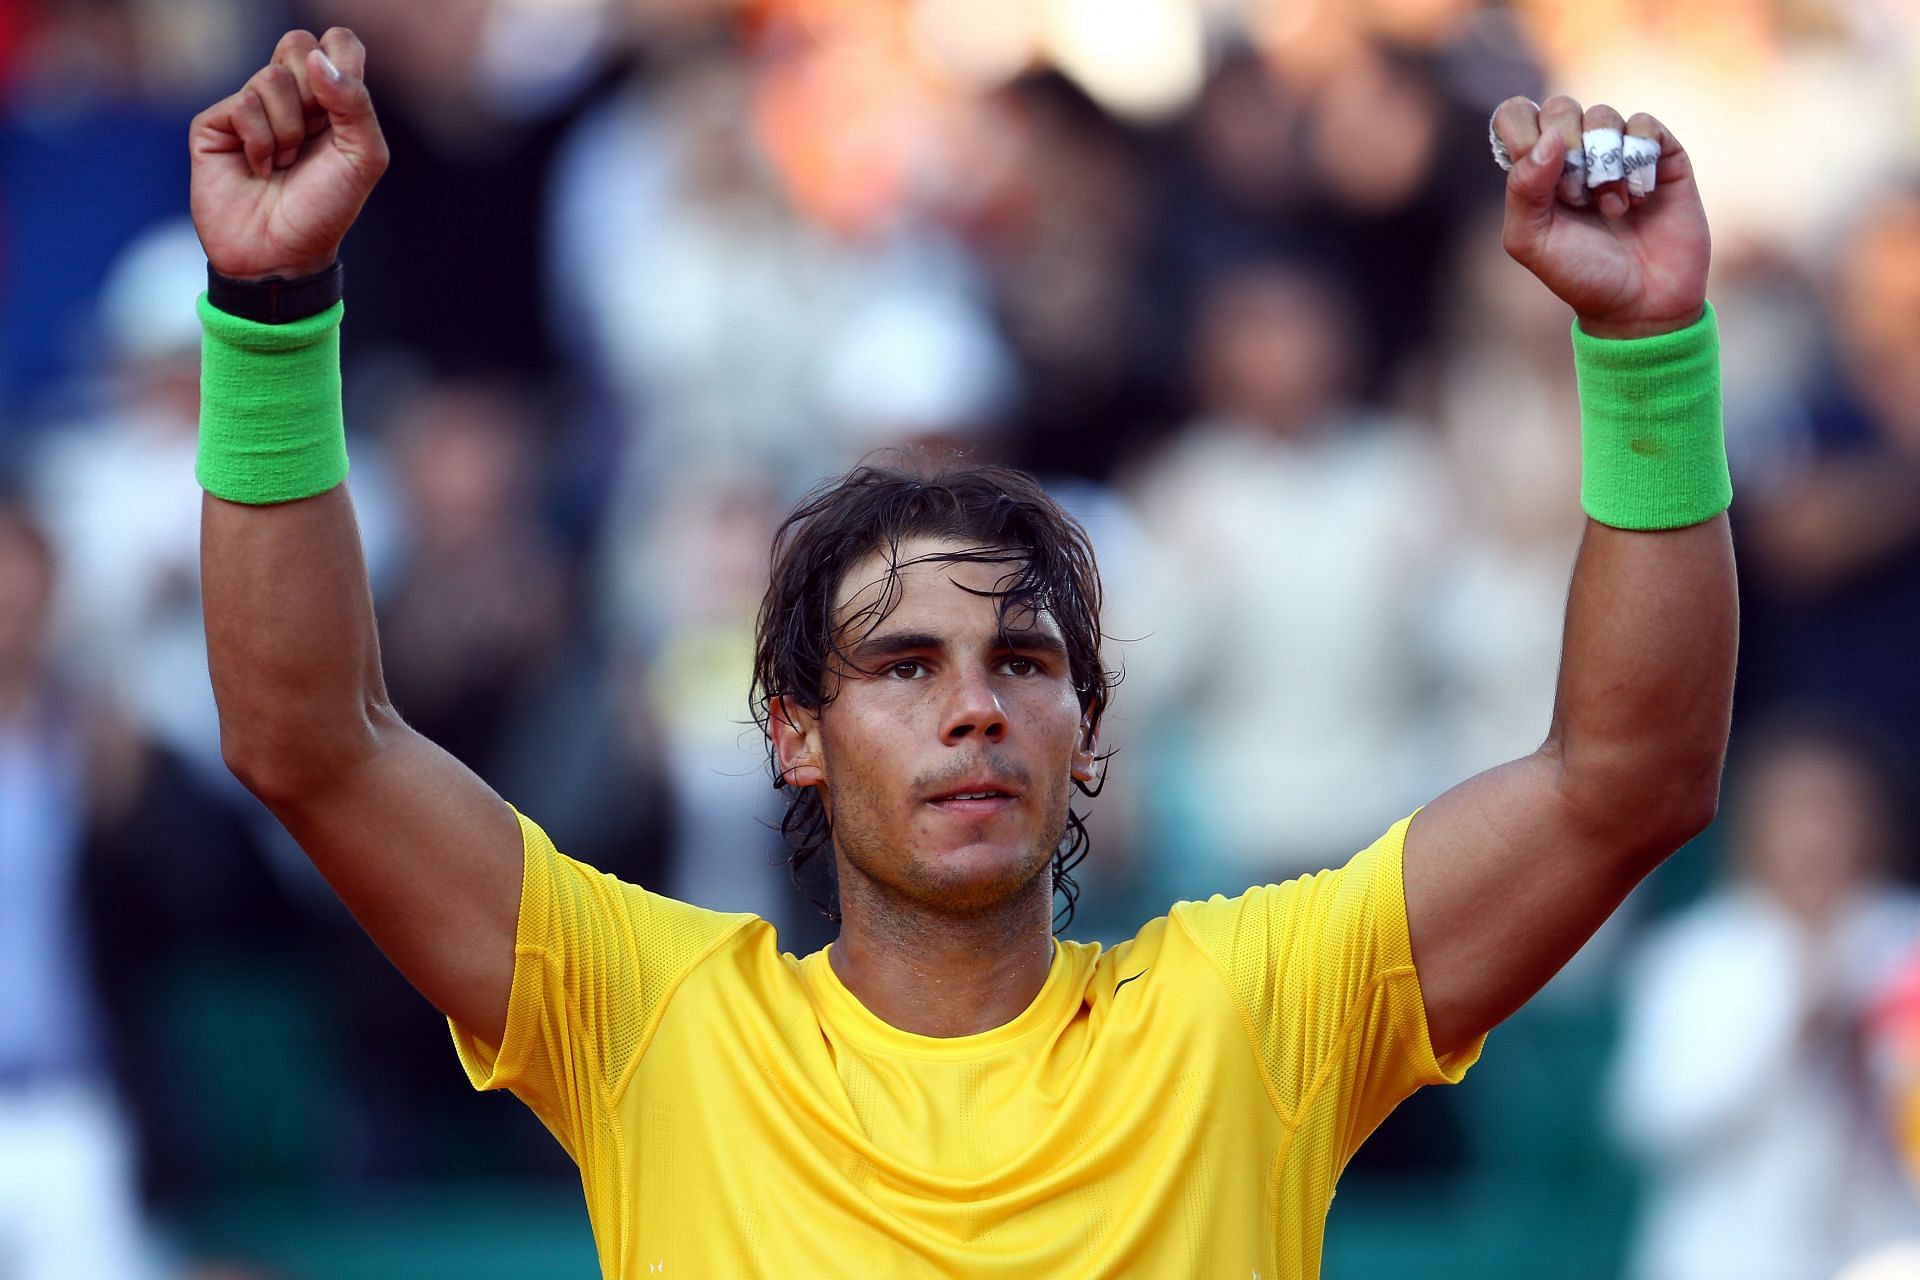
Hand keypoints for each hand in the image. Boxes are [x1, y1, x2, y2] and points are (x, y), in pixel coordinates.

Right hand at [189, 28, 387, 281]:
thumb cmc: (325, 208)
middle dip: (313, 95)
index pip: (338, 43)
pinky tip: (260, 169)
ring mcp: (250, 106)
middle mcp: (290, 96)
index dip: (343, 62)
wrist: (282, 253)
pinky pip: (243, 105)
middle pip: (297, 44)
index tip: (342, 108)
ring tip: (285, 164)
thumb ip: (355, 104)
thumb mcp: (363, 159)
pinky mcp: (216, 122)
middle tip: (314, 137)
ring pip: (272, 78)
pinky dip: (261, 143)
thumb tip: (316, 58)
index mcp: (331, 99)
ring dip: (289, 131)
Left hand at [1492, 95, 1709, 338]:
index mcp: (1535, 169)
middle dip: (1568, 154)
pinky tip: (1641, 197)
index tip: (1538, 173)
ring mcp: (1619, 151)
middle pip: (1560, 106)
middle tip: (1576, 198)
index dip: (1522, 132)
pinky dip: (1639, 161)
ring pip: (1603, 115)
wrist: (1640, 303)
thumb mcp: (1532, 242)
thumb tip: (1549, 139)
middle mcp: (1575, 153)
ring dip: (1605, 166)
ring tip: (1612, 208)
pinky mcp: (1661, 154)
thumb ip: (1523, 191)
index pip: (1516, 114)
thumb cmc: (1580, 274)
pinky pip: (1645, 125)